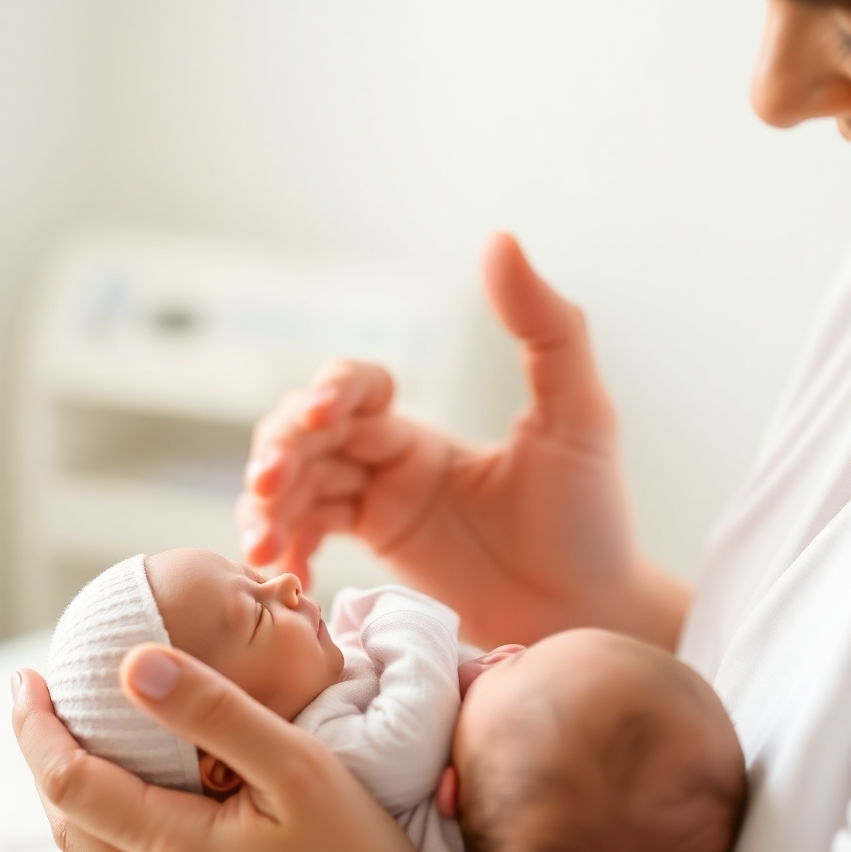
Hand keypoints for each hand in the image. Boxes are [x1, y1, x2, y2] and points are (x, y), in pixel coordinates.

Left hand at [12, 649, 560, 851]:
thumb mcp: (296, 766)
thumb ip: (214, 712)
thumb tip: (135, 666)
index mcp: (175, 850)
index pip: (68, 781)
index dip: (36, 727)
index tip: (26, 678)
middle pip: (64, 818)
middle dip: (43, 754)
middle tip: (44, 698)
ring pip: (88, 849)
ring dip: (70, 791)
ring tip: (80, 737)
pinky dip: (105, 824)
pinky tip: (131, 796)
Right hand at [239, 234, 687, 649]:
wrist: (587, 613)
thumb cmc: (589, 519)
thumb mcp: (577, 414)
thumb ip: (545, 328)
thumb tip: (500, 238)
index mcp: (426, 431)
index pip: (351, 390)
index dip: (327, 395)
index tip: (323, 418)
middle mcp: (392, 464)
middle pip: (303, 437)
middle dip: (278, 453)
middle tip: (269, 485)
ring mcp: (379, 512)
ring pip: (296, 489)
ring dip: (268, 507)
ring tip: (262, 546)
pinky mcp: (376, 557)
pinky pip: (312, 539)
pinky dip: (289, 549)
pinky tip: (287, 571)